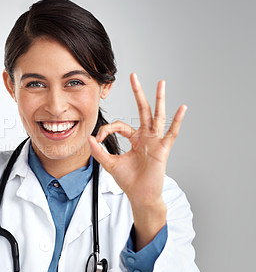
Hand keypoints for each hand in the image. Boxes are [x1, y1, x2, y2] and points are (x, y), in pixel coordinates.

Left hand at [88, 73, 186, 249]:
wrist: (140, 195)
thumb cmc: (129, 181)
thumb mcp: (110, 164)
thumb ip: (99, 151)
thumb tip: (90, 138)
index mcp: (134, 139)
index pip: (120, 125)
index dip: (108, 128)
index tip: (99, 137)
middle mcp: (145, 136)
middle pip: (142, 110)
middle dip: (138, 93)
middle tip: (134, 76)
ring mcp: (155, 140)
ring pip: (157, 115)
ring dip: (158, 99)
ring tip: (161, 83)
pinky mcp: (163, 148)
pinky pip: (171, 132)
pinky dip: (177, 120)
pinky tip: (182, 108)